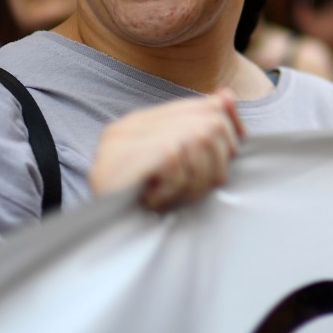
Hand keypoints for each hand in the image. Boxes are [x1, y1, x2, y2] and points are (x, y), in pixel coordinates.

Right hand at [89, 90, 245, 210]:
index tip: (229, 156)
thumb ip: (202, 133)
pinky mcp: (124, 155)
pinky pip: (175, 160)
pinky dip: (175, 186)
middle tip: (198, 187)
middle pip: (211, 123)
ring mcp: (124, 138)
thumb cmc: (142, 208)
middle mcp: (133, 124)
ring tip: (176, 195)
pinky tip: (156, 199)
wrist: (101, 236)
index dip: (230, 131)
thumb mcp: (181, 169)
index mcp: (146, 122)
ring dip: (197, 178)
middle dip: (218, 162)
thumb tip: (227, 96)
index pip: (207, 106)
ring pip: (198, 139)